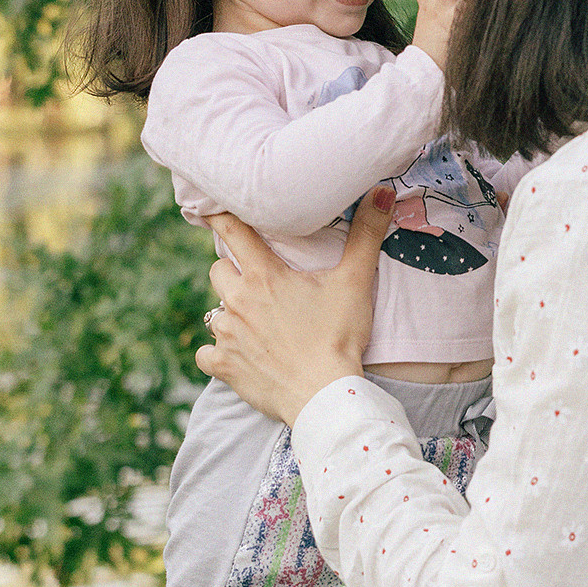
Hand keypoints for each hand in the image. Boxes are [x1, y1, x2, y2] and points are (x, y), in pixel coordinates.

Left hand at [195, 189, 394, 425]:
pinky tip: (238, 355)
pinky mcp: (224, 366)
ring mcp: (227, 335)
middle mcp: (237, 301)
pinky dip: (218, 353)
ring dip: (231, 314)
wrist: (325, 395)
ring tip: (257, 323)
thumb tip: (382, 191)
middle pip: (218, 270)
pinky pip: (206, 354)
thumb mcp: (355, 282)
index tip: (216, 211)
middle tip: (257, 281)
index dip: (222, 217)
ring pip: (215, 312)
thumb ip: (366, 235)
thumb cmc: (340, 337)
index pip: (231, 232)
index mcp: (263, 276)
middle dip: (233, 271)